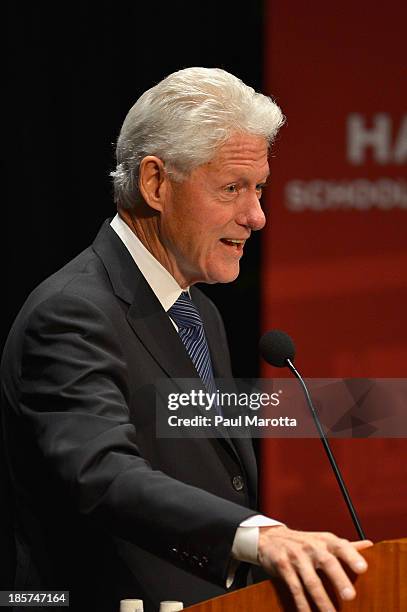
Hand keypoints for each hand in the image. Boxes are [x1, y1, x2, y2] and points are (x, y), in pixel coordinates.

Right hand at [258, 525, 372, 611]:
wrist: (271, 538)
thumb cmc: (304, 542)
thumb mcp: (323, 540)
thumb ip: (345, 546)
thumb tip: (369, 545)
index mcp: (325, 540)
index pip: (341, 546)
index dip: (352, 556)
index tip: (363, 569)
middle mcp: (311, 546)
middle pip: (327, 562)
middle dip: (338, 579)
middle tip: (350, 596)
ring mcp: (296, 556)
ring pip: (311, 580)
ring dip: (322, 599)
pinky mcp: (283, 566)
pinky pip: (295, 588)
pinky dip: (302, 604)